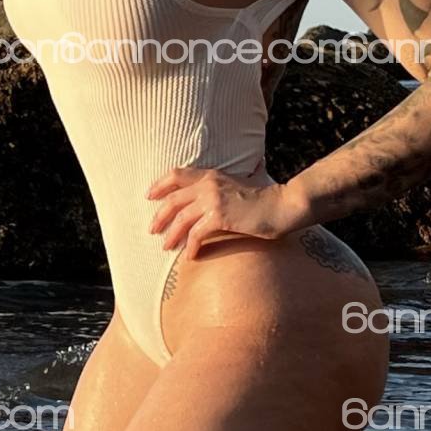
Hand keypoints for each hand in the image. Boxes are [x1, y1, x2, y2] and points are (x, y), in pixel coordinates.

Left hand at [146, 165, 303, 259]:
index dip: (160, 185)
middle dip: (160, 215)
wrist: (281, 206)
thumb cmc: (261, 200)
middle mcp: (209, 184)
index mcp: (211, 175)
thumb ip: (217, 190)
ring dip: (171, 234)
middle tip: (152, 229)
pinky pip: (197, 234)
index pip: (176, 174)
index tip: (149, 196)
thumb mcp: (234, 187)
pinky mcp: (220, 216)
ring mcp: (214, 199)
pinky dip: (191, 246)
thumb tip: (202, 204)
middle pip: (173, 199)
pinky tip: (191, 256)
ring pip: (181, 218)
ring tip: (166, 247)